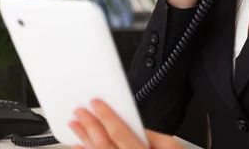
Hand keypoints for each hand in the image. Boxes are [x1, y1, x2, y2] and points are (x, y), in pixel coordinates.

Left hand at [69, 99, 183, 148]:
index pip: (119, 132)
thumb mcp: (173, 148)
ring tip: (75, 125)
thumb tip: (138, 126)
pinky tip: (79, 147)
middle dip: (90, 125)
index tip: (96, 104)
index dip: (106, 116)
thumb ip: (155, 136)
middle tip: (80, 111)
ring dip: (83, 139)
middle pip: (103, 144)